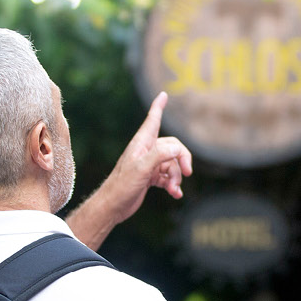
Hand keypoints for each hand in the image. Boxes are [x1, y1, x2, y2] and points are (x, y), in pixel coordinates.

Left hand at [106, 91, 192, 211]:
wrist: (112, 206)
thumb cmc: (122, 185)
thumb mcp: (141, 169)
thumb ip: (160, 155)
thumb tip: (177, 149)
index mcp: (142, 144)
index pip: (152, 120)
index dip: (158, 107)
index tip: (163, 94)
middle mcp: (146, 151)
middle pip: (172, 146)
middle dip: (183, 158)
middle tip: (188, 172)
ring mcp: (149, 164)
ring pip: (172, 164)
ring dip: (177, 177)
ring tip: (175, 189)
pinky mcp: (150, 177)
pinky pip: (168, 177)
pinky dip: (174, 185)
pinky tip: (175, 194)